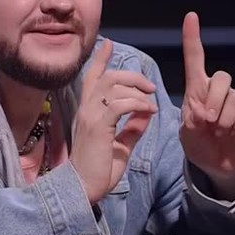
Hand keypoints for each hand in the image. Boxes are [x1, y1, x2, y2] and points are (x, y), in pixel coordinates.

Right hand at [69, 40, 158, 203]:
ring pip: (113, 86)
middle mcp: (86, 110)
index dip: (101, 60)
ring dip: (137, 90)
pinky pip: (120, 104)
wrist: (83, 190)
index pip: (92, 78)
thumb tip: (146, 114)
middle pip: (107, 77)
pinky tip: (148, 111)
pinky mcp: (98, 127)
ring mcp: (90, 117)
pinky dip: (137, 104)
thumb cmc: (98, 171)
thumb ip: (132, 129)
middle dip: (131, 76)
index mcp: (88, 112)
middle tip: (149, 86)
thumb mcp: (120, 146)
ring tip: (151, 100)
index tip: (110, 44)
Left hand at [178, 12, 234, 182]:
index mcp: (197, 89)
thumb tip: (206, 112)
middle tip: (209, 122)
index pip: (195, 58)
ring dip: (225, 120)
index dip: (193, 37)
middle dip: (215, 101)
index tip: (191, 16)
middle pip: (222, 77)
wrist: (217, 165)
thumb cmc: (198, 143)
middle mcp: (219, 89)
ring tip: (220, 132)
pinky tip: (234, 133)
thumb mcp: (186, 134)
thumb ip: (191, 121)